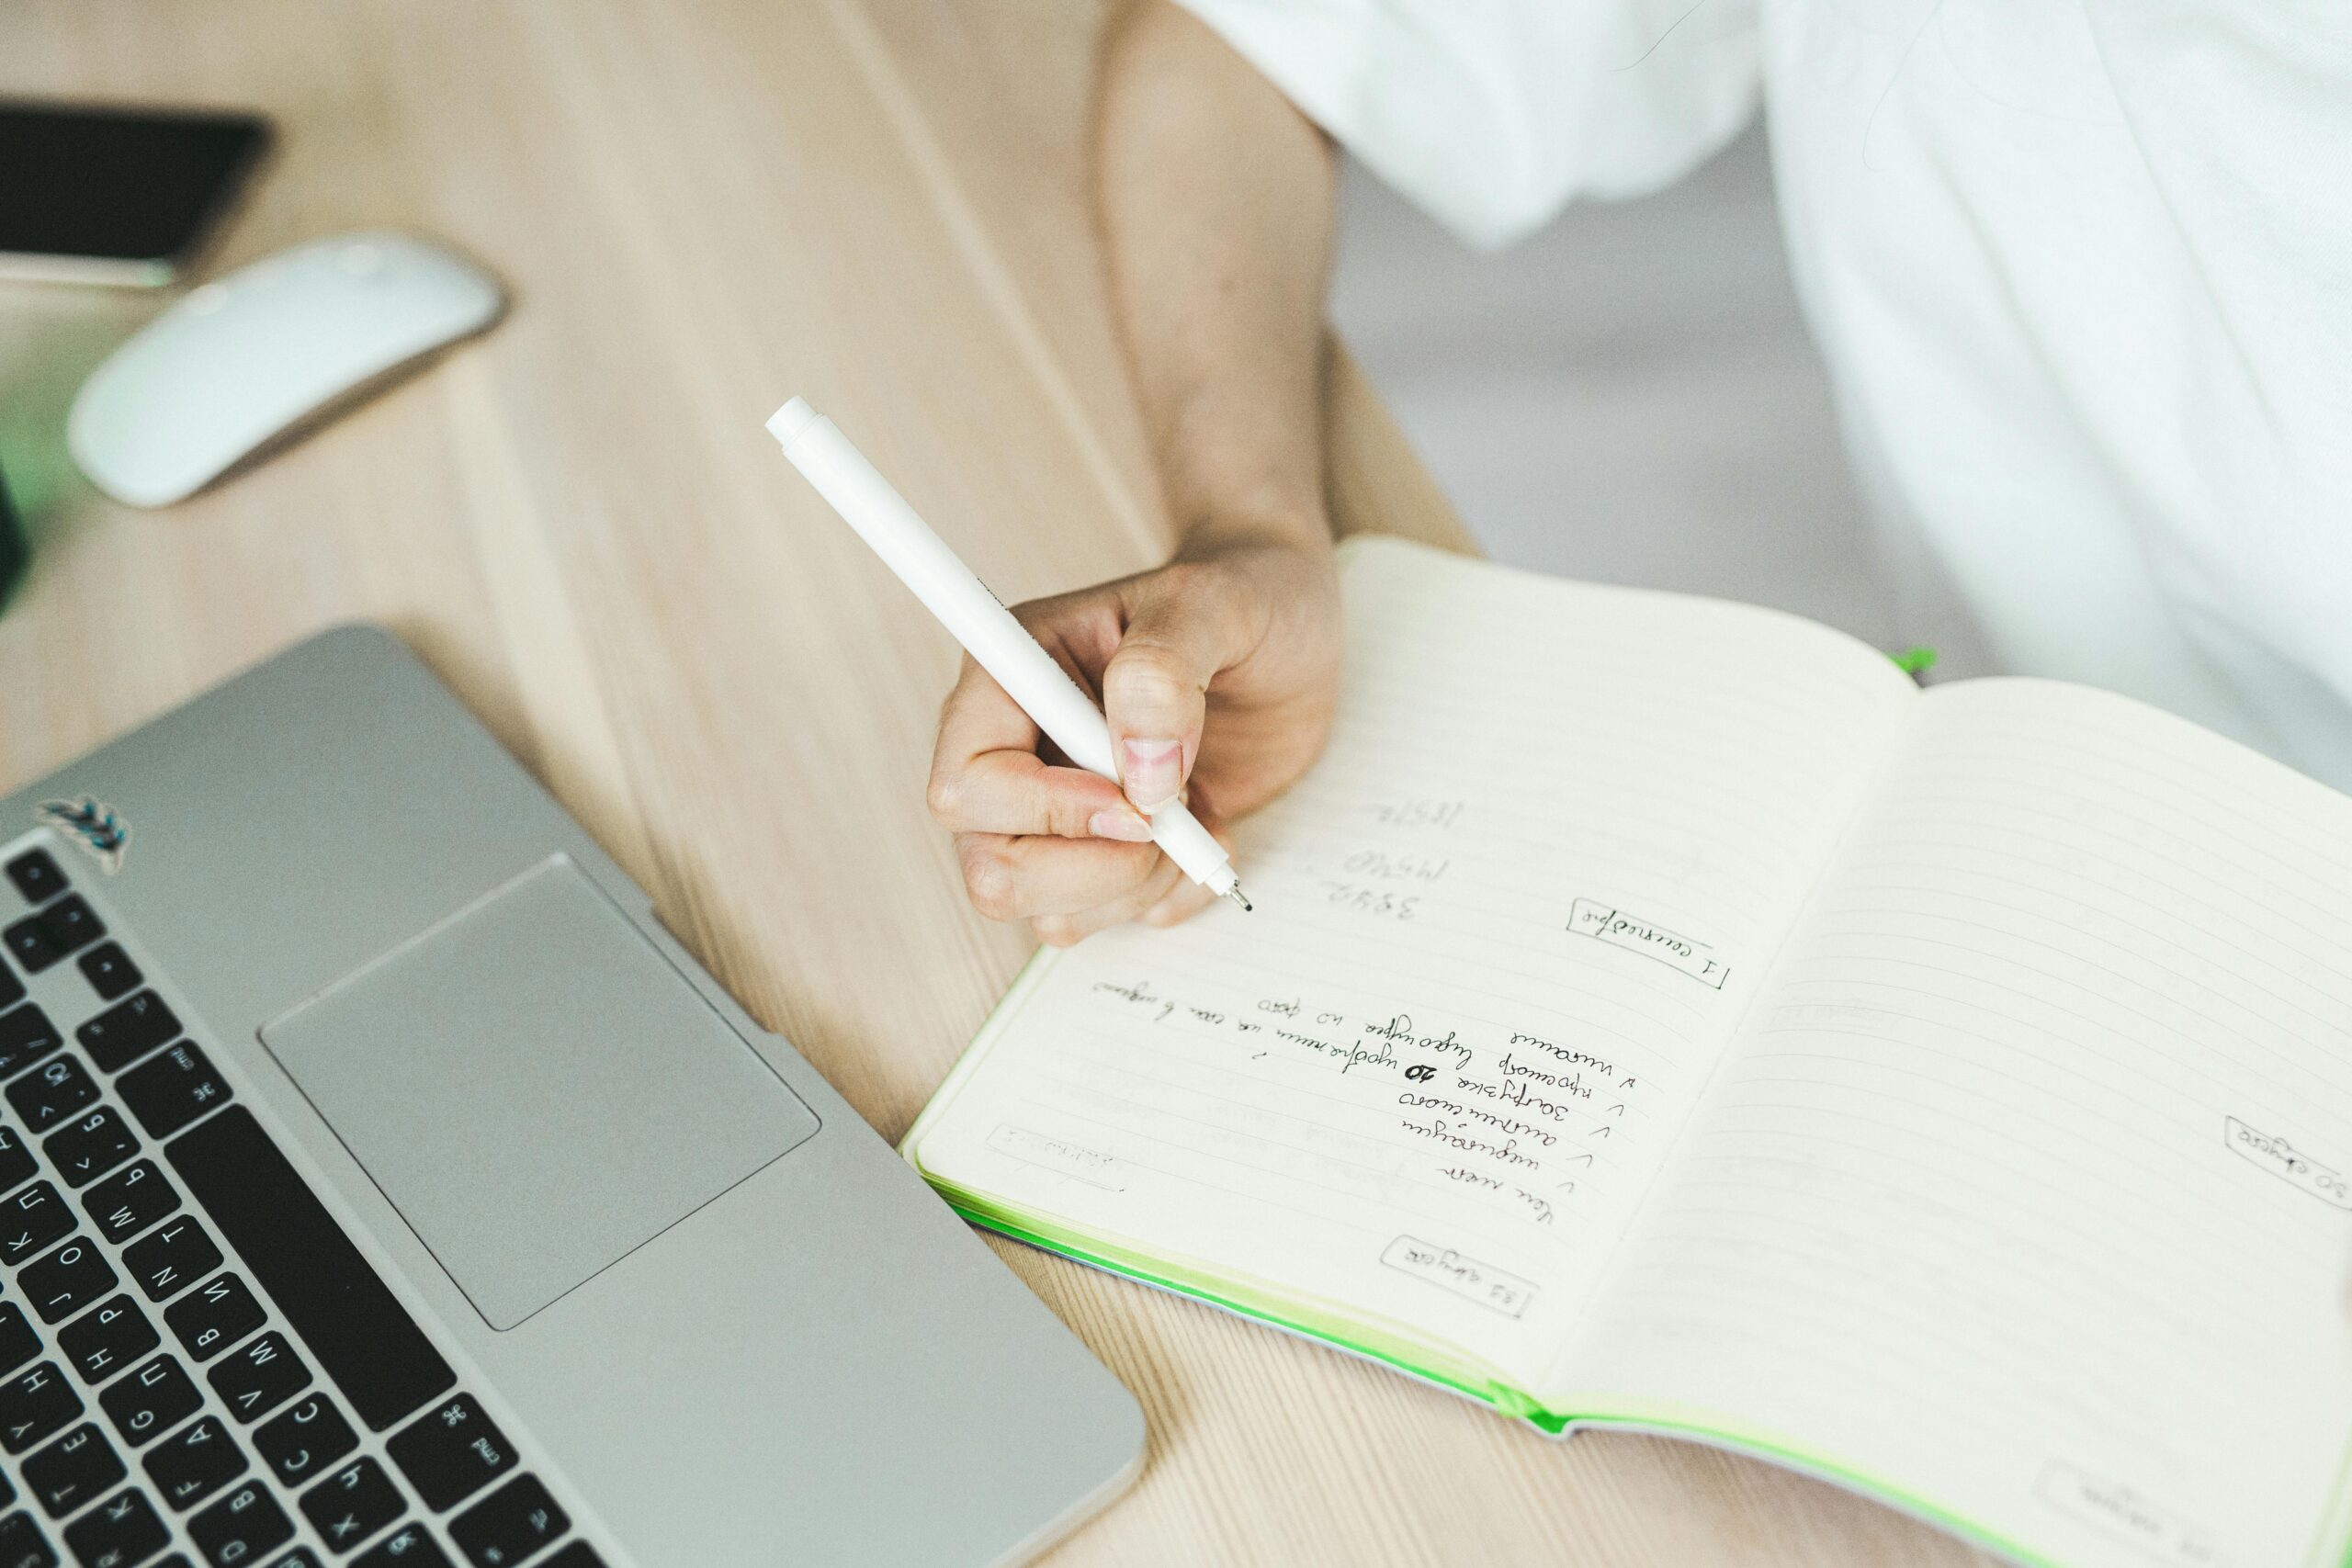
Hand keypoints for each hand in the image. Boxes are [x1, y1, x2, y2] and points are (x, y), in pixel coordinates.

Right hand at [928, 526, 1340, 943]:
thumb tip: (1141, 770)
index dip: (1045, 810)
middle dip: (1092, 869)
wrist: (1289, 634)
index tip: (1135, 797)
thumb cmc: (1243, 599)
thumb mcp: (1217, 605)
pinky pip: (1106, 919)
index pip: (967, 782)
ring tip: (1198, 819)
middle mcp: (1020, 750)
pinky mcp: (1105, 850)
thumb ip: (1162, 669)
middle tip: (1169, 823)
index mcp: (1015, 676)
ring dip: (1137, 885)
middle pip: (991, 868)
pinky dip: (1166, 896)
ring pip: (1047, 909)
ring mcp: (1059, 810)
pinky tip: (1208, 833)